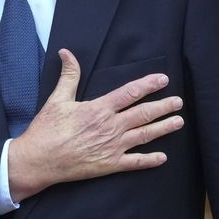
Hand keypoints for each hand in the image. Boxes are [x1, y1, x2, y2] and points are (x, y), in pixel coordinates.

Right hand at [7, 48, 183, 202]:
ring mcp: (112, 147)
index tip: (162, 80)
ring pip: (144, 135)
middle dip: (163, 107)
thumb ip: (68, 76)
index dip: (147, 85)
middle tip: (178, 102)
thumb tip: (66, 53)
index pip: (129, 93)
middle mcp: (110, 127)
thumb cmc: (47, 129)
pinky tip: (162, 157)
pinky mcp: (110, 165)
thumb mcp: (57, 99)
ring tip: (178, 122)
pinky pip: (135, 162)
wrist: (40, 160)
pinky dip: (151, 160)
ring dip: (163, 128)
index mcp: (98, 109)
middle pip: (143, 114)